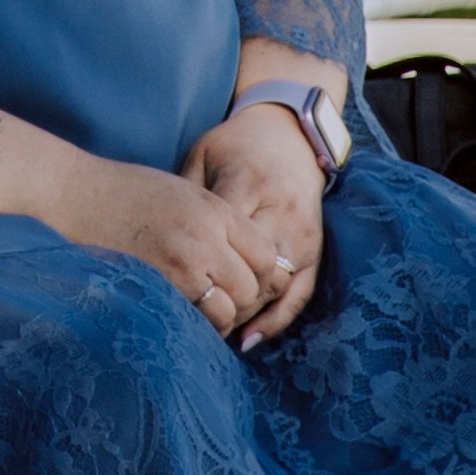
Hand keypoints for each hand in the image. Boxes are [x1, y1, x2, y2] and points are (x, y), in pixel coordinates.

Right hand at [46, 150, 274, 335]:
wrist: (73, 194)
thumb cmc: (125, 191)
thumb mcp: (182, 191)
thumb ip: (218, 222)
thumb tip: (248, 260)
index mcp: (213, 209)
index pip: (266, 253)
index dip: (259, 269)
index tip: (242, 274)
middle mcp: (204, 237)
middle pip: (252, 287)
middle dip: (240, 297)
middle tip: (221, 296)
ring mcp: (181, 265)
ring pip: (228, 310)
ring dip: (219, 315)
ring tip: (200, 307)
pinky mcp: (158, 287)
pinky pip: (196, 320)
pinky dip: (194, 323)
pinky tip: (181, 311)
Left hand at [182, 101, 326, 347]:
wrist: (290, 135)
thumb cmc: (235, 145)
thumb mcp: (204, 154)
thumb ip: (187, 191)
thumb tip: (159, 235)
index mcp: (249, 183)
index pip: (223, 236)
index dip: (199, 266)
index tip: (169, 286)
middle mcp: (280, 212)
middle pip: (250, 268)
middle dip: (220, 296)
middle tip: (187, 317)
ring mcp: (302, 234)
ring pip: (274, 286)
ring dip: (244, 312)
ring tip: (211, 331)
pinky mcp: (316, 250)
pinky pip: (300, 294)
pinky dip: (275, 320)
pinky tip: (250, 339)